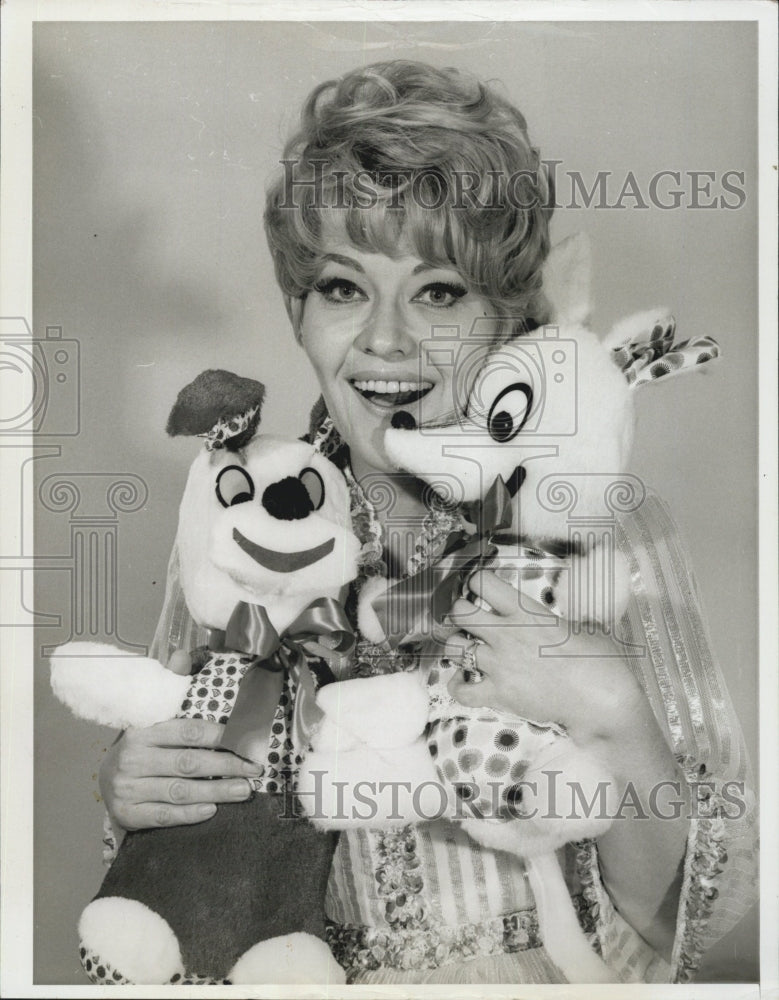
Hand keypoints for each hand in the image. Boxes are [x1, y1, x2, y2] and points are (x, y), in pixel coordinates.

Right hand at [99, 650, 261, 831]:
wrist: (107, 784)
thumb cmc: (140, 748)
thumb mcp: (150, 718)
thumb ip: (168, 687)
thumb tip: (182, 655)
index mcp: (140, 731)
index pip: (186, 732)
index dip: (218, 736)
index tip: (245, 740)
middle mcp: (132, 759)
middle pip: (187, 762)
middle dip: (226, 766)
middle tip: (254, 769)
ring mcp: (127, 789)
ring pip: (180, 791)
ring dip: (216, 791)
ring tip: (243, 790)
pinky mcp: (128, 814)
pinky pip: (165, 815)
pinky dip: (190, 814)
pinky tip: (212, 810)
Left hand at [445, 570, 645, 749]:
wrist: (601, 698)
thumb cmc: (599, 660)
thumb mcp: (581, 624)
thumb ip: (559, 617)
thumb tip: (563, 613)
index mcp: (526, 612)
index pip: (482, 582)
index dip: (477, 583)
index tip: (481, 589)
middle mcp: (506, 635)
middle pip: (459, 612)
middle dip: (459, 612)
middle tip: (468, 618)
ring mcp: (500, 665)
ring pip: (454, 647)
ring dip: (458, 646)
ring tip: (468, 648)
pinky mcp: (499, 694)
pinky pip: (461, 690)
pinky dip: (457, 686)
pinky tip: (464, 682)